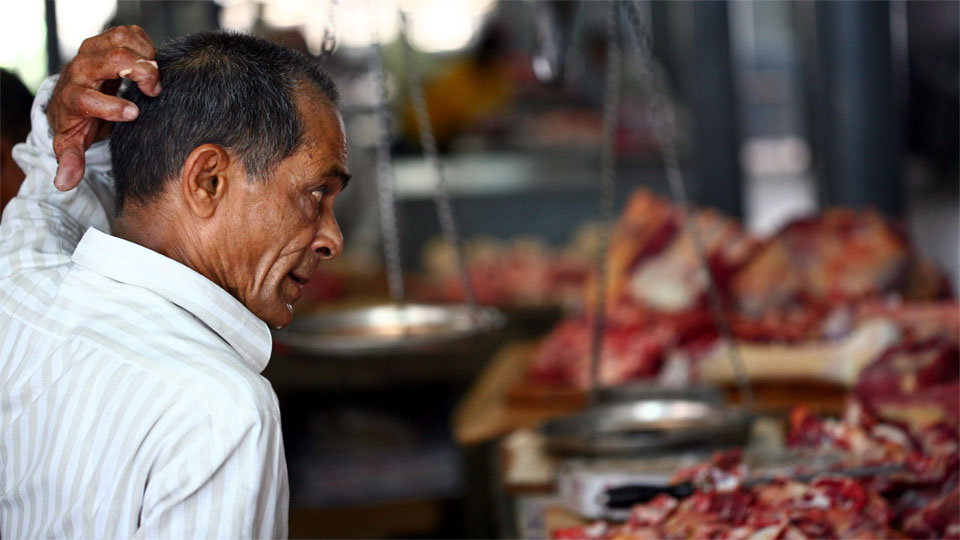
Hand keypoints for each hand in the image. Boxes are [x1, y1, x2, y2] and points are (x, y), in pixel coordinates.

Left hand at [48, 25, 160, 190]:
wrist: (75, 92)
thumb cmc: (79, 120)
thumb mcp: (72, 142)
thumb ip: (70, 161)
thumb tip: (64, 184)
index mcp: (72, 97)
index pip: (85, 98)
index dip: (110, 106)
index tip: (134, 114)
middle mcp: (80, 69)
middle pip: (109, 60)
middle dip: (138, 72)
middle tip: (154, 90)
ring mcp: (93, 51)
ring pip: (121, 41)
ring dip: (144, 56)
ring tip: (153, 76)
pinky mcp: (107, 40)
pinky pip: (130, 33)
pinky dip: (145, 45)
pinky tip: (150, 63)